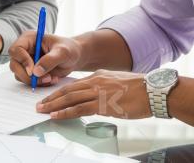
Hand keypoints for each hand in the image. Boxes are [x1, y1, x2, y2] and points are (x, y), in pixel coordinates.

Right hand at [8, 31, 81, 86]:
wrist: (74, 57)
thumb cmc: (69, 49)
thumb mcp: (63, 52)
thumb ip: (50, 60)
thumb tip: (35, 72)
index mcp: (29, 39)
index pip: (16, 50)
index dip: (22, 61)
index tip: (33, 71)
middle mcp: (25, 50)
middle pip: (14, 65)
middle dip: (28, 75)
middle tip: (45, 79)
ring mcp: (26, 61)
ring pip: (19, 75)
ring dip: (34, 81)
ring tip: (51, 78)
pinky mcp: (30, 72)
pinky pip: (27, 81)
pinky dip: (38, 84)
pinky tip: (51, 79)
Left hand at [36, 70, 150, 119]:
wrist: (153, 91)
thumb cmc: (141, 90)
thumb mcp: (119, 84)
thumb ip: (106, 88)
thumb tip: (99, 97)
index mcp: (99, 76)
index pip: (75, 84)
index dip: (61, 91)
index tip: (52, 97)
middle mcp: (95, 81)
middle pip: (68, 89)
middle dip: (52, 97)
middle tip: (40, 103)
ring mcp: (98, 92)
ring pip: (70, 98)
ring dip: (54, 104)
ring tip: (42, 110)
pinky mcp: (102, 104)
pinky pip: (79, 108)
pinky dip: (65, 112)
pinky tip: (56, 116)